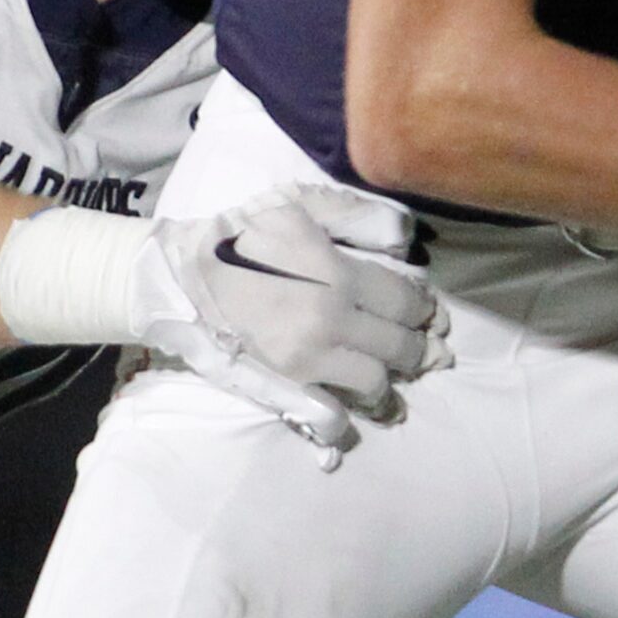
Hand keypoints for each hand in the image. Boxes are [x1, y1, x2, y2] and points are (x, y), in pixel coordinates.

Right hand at [130, 186, 450, 463]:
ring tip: (400, 375)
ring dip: (393, 380)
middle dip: (421, 348)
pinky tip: (365, 404)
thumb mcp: (302, 206)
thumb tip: (407, 238)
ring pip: (375, 382)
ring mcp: (309, 359)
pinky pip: (336, 411)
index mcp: (340, 276)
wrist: (185, 278)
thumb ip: (359, 217)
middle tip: (433, 350)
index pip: (405, 301)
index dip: (425, 309)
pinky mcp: (287, 384)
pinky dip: (356, 410)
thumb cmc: (245, 235)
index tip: (433, 313)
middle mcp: (332, 322)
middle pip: (399, 345)